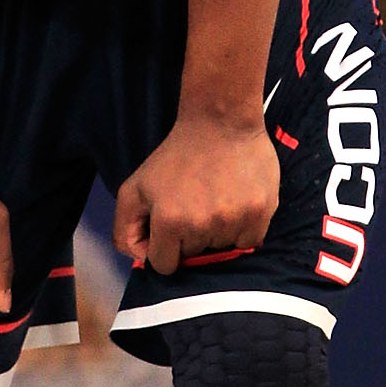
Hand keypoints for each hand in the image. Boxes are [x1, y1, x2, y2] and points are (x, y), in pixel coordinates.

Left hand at [115, 110, 278, 275]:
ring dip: (218, 233)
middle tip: (195, 204)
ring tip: (216, 199)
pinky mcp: (260, 213)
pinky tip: (235, 202)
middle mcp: (202, 225)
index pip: (165, 265)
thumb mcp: (134, 187)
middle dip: (192, 237)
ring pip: (223, 250)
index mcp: (169, 221)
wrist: (220, 121)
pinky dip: (242, 228)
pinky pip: (249, 242)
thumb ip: (125, 229)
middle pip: (196, 256)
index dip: (165, 248)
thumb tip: (141, 259)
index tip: (172, 228)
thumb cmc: (175, 156)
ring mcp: (233, 220)